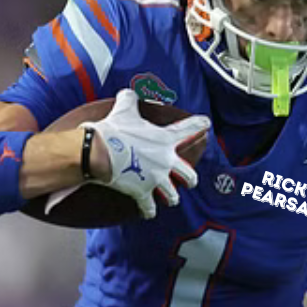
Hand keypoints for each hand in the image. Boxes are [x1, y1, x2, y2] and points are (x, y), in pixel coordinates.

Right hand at [83, 89, 209, 219]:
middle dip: (191, 179)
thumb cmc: (113, 130)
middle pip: (188, 174)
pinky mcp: (143, 192)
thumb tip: (127, 93)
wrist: (99, 152)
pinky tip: (149, 213)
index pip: (188, 129)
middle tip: (191, 181)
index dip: (199, 125)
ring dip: (172, 198)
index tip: (207, 123)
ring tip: (171, 199)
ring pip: (172, 195)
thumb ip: (129, 99)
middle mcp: (166, 161)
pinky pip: (149, 207)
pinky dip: (148, 211)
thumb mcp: (124, 109)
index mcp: (165, 140)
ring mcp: (156, 179)